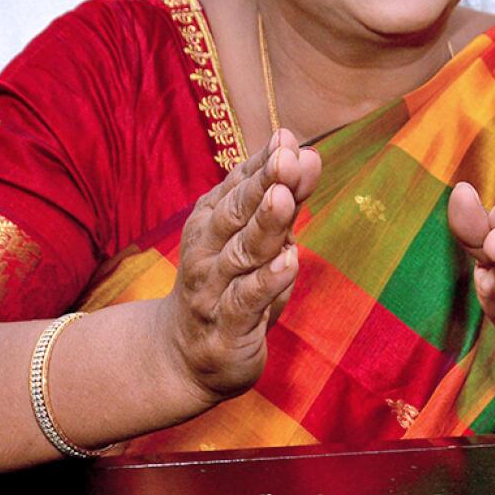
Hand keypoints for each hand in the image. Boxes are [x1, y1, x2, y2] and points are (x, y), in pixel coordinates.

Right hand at [163, 129, 320, 407]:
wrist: (186, 357)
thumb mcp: (259, 239)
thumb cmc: (230, 285)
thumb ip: (284, 198)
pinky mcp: (227, 327)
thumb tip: (308, 153)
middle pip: (238, 212)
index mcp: (212, 218)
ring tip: (284, 198)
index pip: (241, 184)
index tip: (289, 138)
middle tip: (288, 158)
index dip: (266, 161)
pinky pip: (247, 300)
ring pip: (242, 252)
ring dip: (264, 224)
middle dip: (264, 184)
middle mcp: (208, 248)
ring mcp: (214, 288)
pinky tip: (289, 261)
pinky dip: (267, 281)